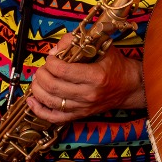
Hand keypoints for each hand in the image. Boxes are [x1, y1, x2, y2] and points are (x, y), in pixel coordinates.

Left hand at [26, 34, 143, 121]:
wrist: (129, 87)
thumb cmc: (115, 65)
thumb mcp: (101, 46)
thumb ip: (77, 43)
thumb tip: (55, 50)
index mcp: (96, 76)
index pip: (63, 71)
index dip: (51, 62)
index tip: (51, 58)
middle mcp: (89, 94)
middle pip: (53, 86)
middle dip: (42, 74)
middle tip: (43, 68)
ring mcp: (83, 107)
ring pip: (51, 102)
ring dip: (37, 90)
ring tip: (37, 80)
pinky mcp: (80, 115)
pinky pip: (55, 118)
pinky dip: (39, 110)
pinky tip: (32, 101)